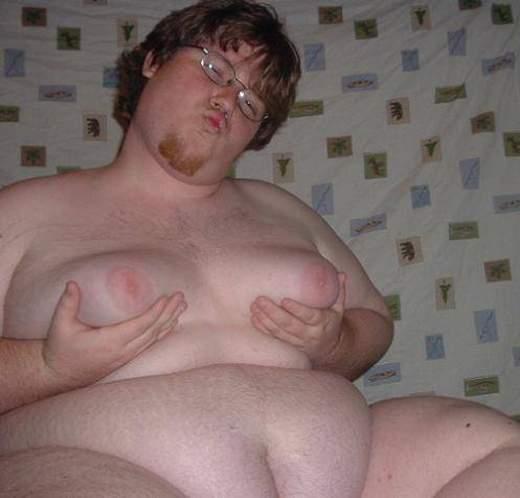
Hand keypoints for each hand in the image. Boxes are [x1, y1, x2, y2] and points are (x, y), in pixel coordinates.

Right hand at [42, 281, 186, 387]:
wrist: (58, 374)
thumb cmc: (60, 349)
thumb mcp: (61, 325)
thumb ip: (68, 304)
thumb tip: (72, 283)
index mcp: (110, 342)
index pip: (140, 326)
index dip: (156, 312)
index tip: (167, 299)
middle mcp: (122, 350)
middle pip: (152, 331)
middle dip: (169, 313)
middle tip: (181, 297)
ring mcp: (126, 356)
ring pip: (154, 338)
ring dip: (169, 321)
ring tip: (182, 307)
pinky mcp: (126, 358)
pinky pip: (150, 344)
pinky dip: (163, 333)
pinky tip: (172, 324)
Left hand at [250, 273, 346, 364]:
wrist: (330, 349)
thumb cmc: (331, 322)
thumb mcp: (339, 308)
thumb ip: (339, 291)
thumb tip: (341, 274)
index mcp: (323, 322)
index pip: (309, 316)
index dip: (297, 309)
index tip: (284, 300)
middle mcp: (310, 334)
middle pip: (290, 325)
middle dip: (273, 313)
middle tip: (260, 300)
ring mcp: (298, 342)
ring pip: (279, 332)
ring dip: (265, 320)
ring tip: (254, 306)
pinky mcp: (289, 346)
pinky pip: (274, 338)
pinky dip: (263, 329)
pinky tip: (254, 318)